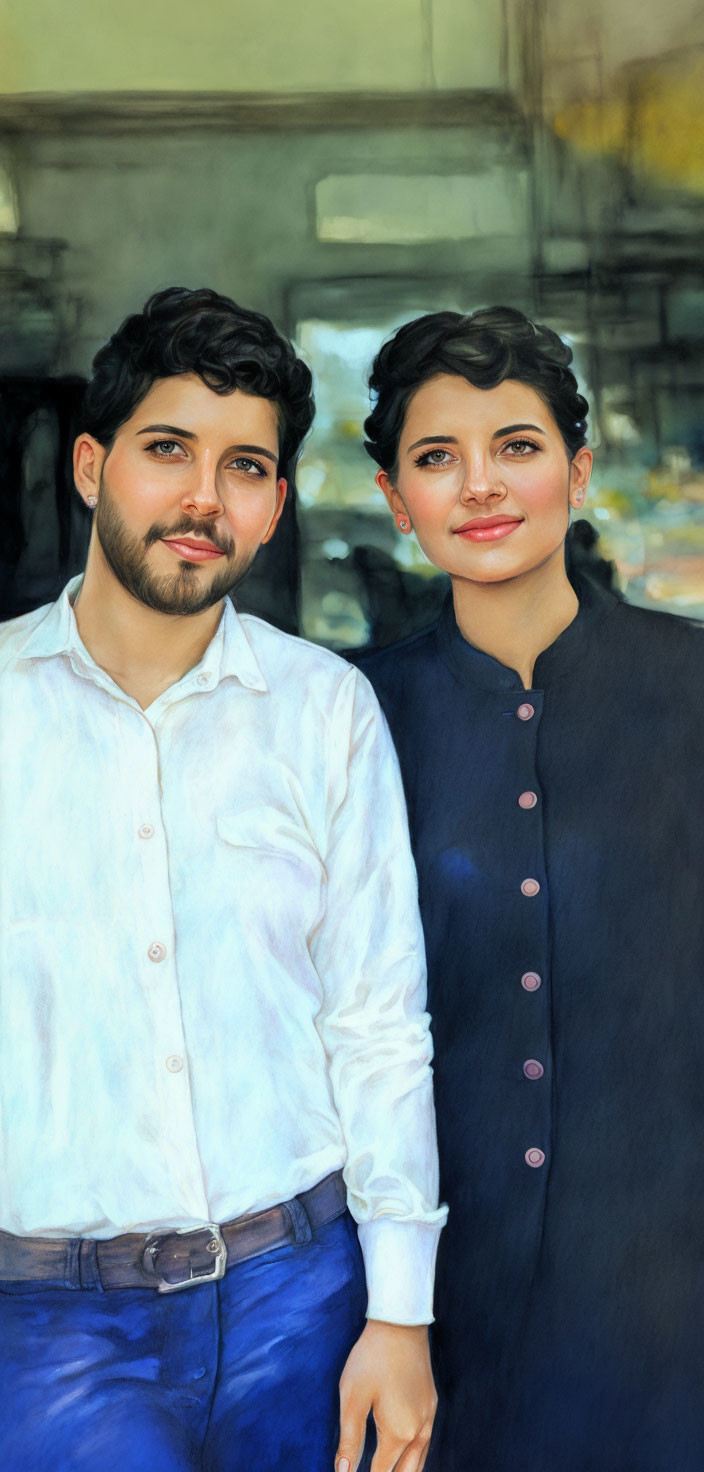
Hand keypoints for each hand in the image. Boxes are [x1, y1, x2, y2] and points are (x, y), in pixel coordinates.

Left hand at [335, 1319, 435, 1471]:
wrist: (400, 1323)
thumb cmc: (371, 1358)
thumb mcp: (353, 1398)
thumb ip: (350, 1440)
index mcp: (399, 1432)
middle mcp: (420, 1430)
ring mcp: (429, 1416)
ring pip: (419, 1461)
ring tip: (385, 1471)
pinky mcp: (431, 1403)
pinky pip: (425, 1443)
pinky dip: (413, 1457)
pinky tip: (403, 1456)